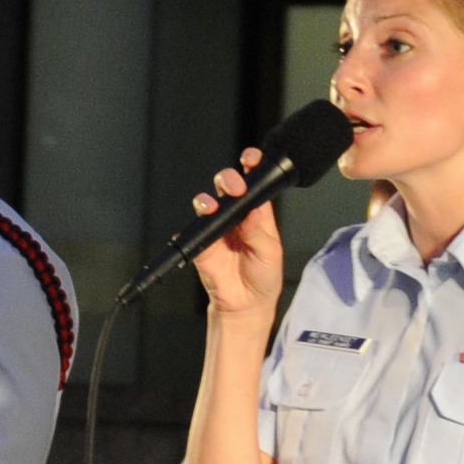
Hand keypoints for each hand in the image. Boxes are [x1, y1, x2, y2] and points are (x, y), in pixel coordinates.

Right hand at [184, 148, 283, 320]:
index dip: (252, 166)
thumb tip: (251, 210)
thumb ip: (259, 232)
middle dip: (228, 179)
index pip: (254, 183)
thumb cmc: (264, 276)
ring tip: (211, 206)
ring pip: (207, 202)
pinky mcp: (202, 243)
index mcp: (257, 212)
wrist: (246, 304)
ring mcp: (217, 227)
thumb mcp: (270, 253)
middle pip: (227, 186)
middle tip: (235, 187)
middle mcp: (236, 215)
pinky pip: (193, 229)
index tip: (250, 159)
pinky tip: (199, 226)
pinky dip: (193, 226)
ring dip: (207, 199)